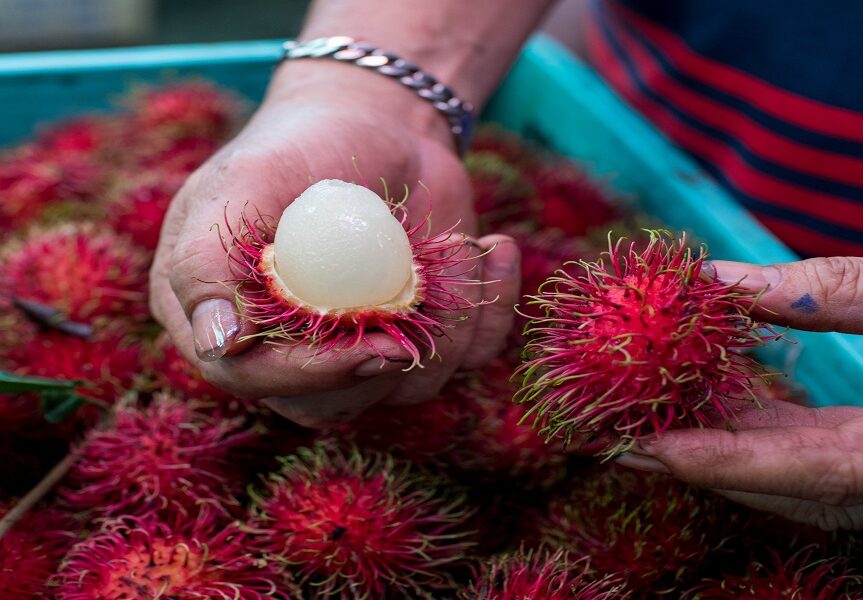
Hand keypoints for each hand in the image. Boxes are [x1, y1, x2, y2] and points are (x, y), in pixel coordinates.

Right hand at [149, 62, 520, 426]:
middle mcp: (287, 347)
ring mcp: (357, 344)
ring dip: (448, 323)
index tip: (370, 345)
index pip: (253, 377)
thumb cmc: (296, 145)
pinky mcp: (416, 333)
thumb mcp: (244, 182)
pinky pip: (463, 357)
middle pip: (329, 404)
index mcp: (225, 316)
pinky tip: (494, 251)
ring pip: (405, 389)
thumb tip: (220, 343)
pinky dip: (490, 310)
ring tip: (463, 245)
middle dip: (384, 363)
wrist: (374, 123)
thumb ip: (209, 259)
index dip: (311, 373)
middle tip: (421, 299)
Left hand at [616, 254, 862, 528]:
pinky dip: (744, 428)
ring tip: (633, 418)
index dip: (730, 463)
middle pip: (782, 484)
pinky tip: (695, 398)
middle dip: (691, 461)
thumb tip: (717, 278)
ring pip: (783, 472)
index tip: (653, 447)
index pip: (818, 472)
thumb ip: (836, 291)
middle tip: (612, 437)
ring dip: (708, 444)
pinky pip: (800, 451)